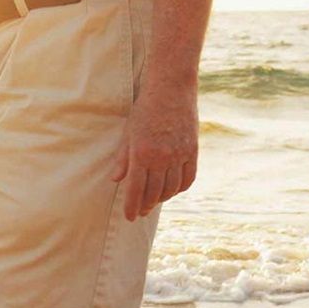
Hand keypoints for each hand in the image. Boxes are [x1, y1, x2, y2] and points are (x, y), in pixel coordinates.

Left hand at [109, 85, 198, 220]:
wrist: (171, 90)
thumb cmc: (144, 110)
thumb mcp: (128, 133)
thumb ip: (123, 158)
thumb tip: (115, 180)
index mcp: (141, 153)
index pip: (135, 189)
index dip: (132, 206)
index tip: (130, 218)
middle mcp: (161, 158)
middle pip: (154, 192)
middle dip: (145, 205)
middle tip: (140, 212)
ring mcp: (179, 155)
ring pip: (171, 188)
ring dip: (162, 198)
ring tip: (153, 201)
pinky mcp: (193, 151)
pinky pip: (188, 179)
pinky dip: (179, 188)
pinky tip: (172, 190)